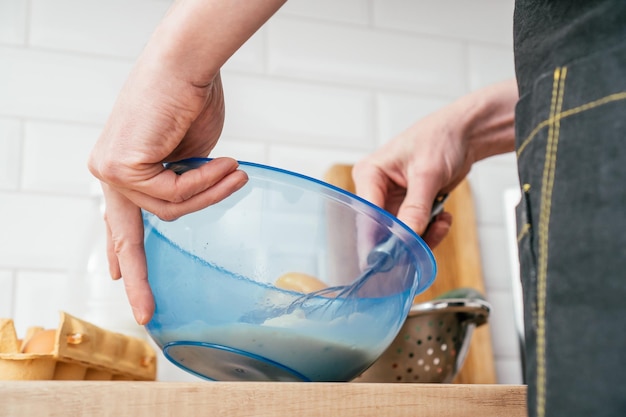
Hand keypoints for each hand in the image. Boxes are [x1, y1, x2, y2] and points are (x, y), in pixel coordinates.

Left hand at [89, 64, 246, 323]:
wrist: (187, 64)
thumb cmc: (192, 100)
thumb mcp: (188, 155)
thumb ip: (181, 183)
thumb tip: (186, 203)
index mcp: (126, 171)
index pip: (121, 221)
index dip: (122, 254)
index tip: (117, 280)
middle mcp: (111, 172)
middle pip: (128, 235)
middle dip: (138, 275)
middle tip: (145, 310)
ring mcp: (111, 170)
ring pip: (168, 212)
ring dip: (210, 193)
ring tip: (236, 169)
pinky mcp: (120, 166)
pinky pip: (173, 195)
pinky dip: (205, 181)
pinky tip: (224, 162)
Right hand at [353, 79, 517, 247]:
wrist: (464, 134)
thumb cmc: (440, 138)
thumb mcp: (428, 173)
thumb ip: (416, 207)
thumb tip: (407, 235)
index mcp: (370, 174)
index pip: (366, 213)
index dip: (377, 237)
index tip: (391, 257)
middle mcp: (377, 189)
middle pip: (382, 229)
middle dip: (406, 237)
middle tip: (425, 241)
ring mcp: (392, 200)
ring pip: (400, 234)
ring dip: (423, 235)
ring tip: (441, 221)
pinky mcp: (408, 207)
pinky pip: (414, 230)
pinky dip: (430, 230)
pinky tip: (443, 217)